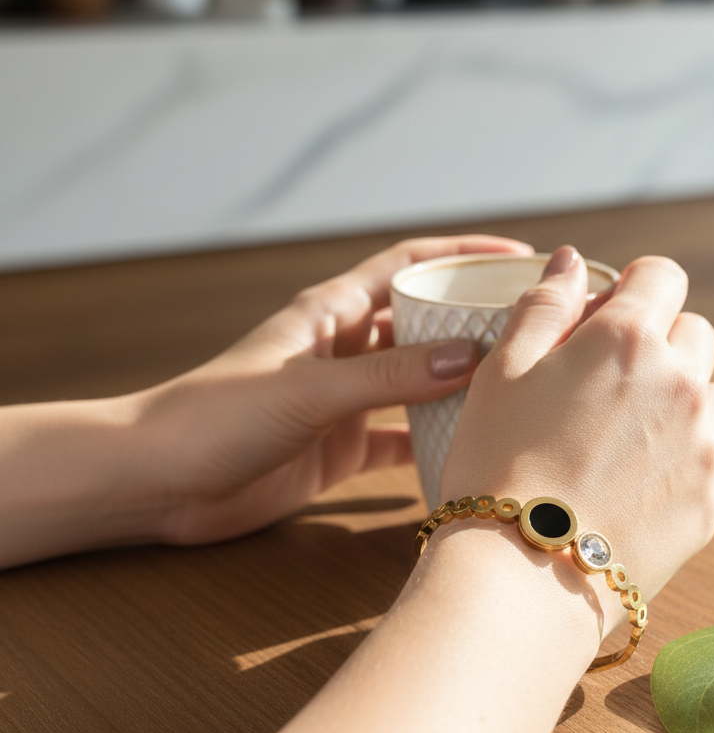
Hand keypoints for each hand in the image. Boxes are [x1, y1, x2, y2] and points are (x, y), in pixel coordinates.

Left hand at [136, 236, 531, 545]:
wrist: (159, 481)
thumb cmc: (218, 415)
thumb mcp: (309, 389)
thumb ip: (388, 377)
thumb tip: (471, 357)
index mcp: (333, 312)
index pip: (409, 264)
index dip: (463, 251)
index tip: (519, 255)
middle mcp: (345, 349)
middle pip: (425, 321)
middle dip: (475, 318)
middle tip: (535, 328)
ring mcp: (345, 399)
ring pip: (419, 381)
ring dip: (461, 382)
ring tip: (518, 386)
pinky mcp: (341, 446)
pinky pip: (402, 438)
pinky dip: (434, 442)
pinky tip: (471, 450)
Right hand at [442, 246, 713, 627]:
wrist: (522, 575)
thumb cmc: (497, 464)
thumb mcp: (502, 371)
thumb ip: (545, 305)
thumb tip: (572, 260)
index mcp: (628, 339)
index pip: (662, 275)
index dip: (635, 287)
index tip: (609, 313)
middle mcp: (681, 383)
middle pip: (694, 333)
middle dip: (659, 342)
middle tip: (606, 382)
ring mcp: (705, 444)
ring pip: (710, 396)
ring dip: (678, 399)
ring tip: (622, 438)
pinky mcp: (712, 500)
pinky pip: (713, 457)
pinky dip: (684, 457)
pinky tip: (634, 484)